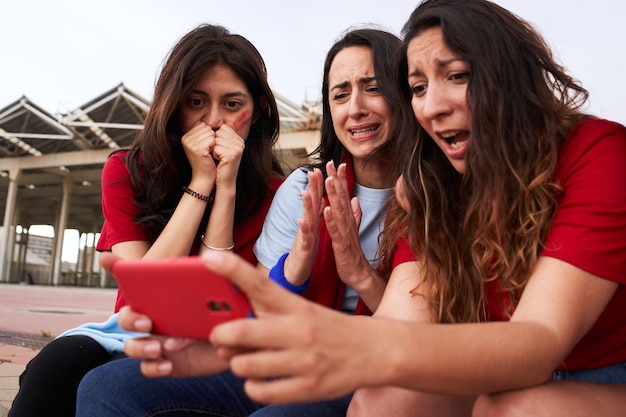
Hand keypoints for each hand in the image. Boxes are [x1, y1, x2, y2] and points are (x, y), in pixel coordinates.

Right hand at [100, 252, 227, 377]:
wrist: (239, 346)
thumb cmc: (230, 315)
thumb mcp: (228, 293)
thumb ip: (218, 277)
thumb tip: (212, 259)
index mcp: (165, 297)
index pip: (136, 280)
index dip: (117, 267)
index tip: (107, 258)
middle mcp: (156, 319)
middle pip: (128, 317)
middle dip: (131, 319)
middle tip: (148, 322)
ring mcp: (158, 342)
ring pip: (132, 345)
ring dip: (140, 346)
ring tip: (159, 347)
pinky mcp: (167, 363)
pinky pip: (148, 368)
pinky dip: (153, 366)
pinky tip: (168, 364)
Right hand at [181, 121, 217, 187]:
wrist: (204, 177)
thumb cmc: (207, 161)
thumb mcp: (205, 144)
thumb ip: (206, 132)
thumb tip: (222, 121)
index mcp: (186, 136)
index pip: (203, 124)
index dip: (210, 134)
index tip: (207, 147)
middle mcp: (185, 139)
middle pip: (207, 127)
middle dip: (212, 138)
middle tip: (209, 151)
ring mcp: (190, 144)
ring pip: (210, 133)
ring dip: (214, 143)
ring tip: (210, 153)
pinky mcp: (197, 149)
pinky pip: (212, 140)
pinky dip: (215, 147)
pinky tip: (211, 155)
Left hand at [204, 250, 388, 403]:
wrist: (376, 351)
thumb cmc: (330, 329)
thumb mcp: (304, 311)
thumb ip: (268, 317)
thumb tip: (226, 335)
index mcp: (298, 307)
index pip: (261, 284)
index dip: (233, 269)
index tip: (209, 257)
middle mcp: (300, 331)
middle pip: (242, 331)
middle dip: (220, 335)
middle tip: (220, 336)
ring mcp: (304, 361)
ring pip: (245, 365)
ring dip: (237, 363)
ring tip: (246, 360)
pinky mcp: (309, 388)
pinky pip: (261, 391)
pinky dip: (252, 386)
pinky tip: (260, 379)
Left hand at [213, 123, 244, 188]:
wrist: (225, 181)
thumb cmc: (222, 164)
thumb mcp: (223, 147)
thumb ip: (223, 135)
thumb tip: (224, 122)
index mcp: (239, 139)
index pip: (223, 127)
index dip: (217, 137)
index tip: (221, 148)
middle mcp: (240, 143)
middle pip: (219, 132)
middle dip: (215, 143)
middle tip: (219, 154)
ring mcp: (237, 149)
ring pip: (216, 140)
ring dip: (214, 149)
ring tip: (219, 158)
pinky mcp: (232, 155)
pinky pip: (216, 148)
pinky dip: (214, 155)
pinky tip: (219, 161)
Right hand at [283, 168, 324, 284]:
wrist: (296, 271)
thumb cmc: (305, 250)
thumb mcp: (314, 230)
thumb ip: (317, 215)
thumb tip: (321, 200)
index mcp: (314, 221)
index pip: (318, 199)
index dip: (320, 184)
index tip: (324, 168)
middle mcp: (308, 225)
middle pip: (311, 204)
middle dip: (312, 188)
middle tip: (313, 170)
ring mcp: (305, 235)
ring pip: (306, 218)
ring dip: (306, 205)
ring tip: (306, 191)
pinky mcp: (304, 248)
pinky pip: (304, 238)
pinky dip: (304, 229)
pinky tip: (302, 221)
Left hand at [324, 162, 371, 288]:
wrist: (358, 273)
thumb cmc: (353, 252)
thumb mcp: (352, 230)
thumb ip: (354, 214)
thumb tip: (355, 199)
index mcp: (348, 219)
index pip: (344, 195)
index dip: (340, 179)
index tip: (336, 163)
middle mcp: (348, 222)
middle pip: (341, 198)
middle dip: (336, 180)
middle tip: (331, 163)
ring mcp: (345, 233)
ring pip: (339, 211)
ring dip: (334, 195)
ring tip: (328, 180)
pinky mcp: (341, 244)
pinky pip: (335, 231)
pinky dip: (331, 220)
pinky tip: (327, 209)